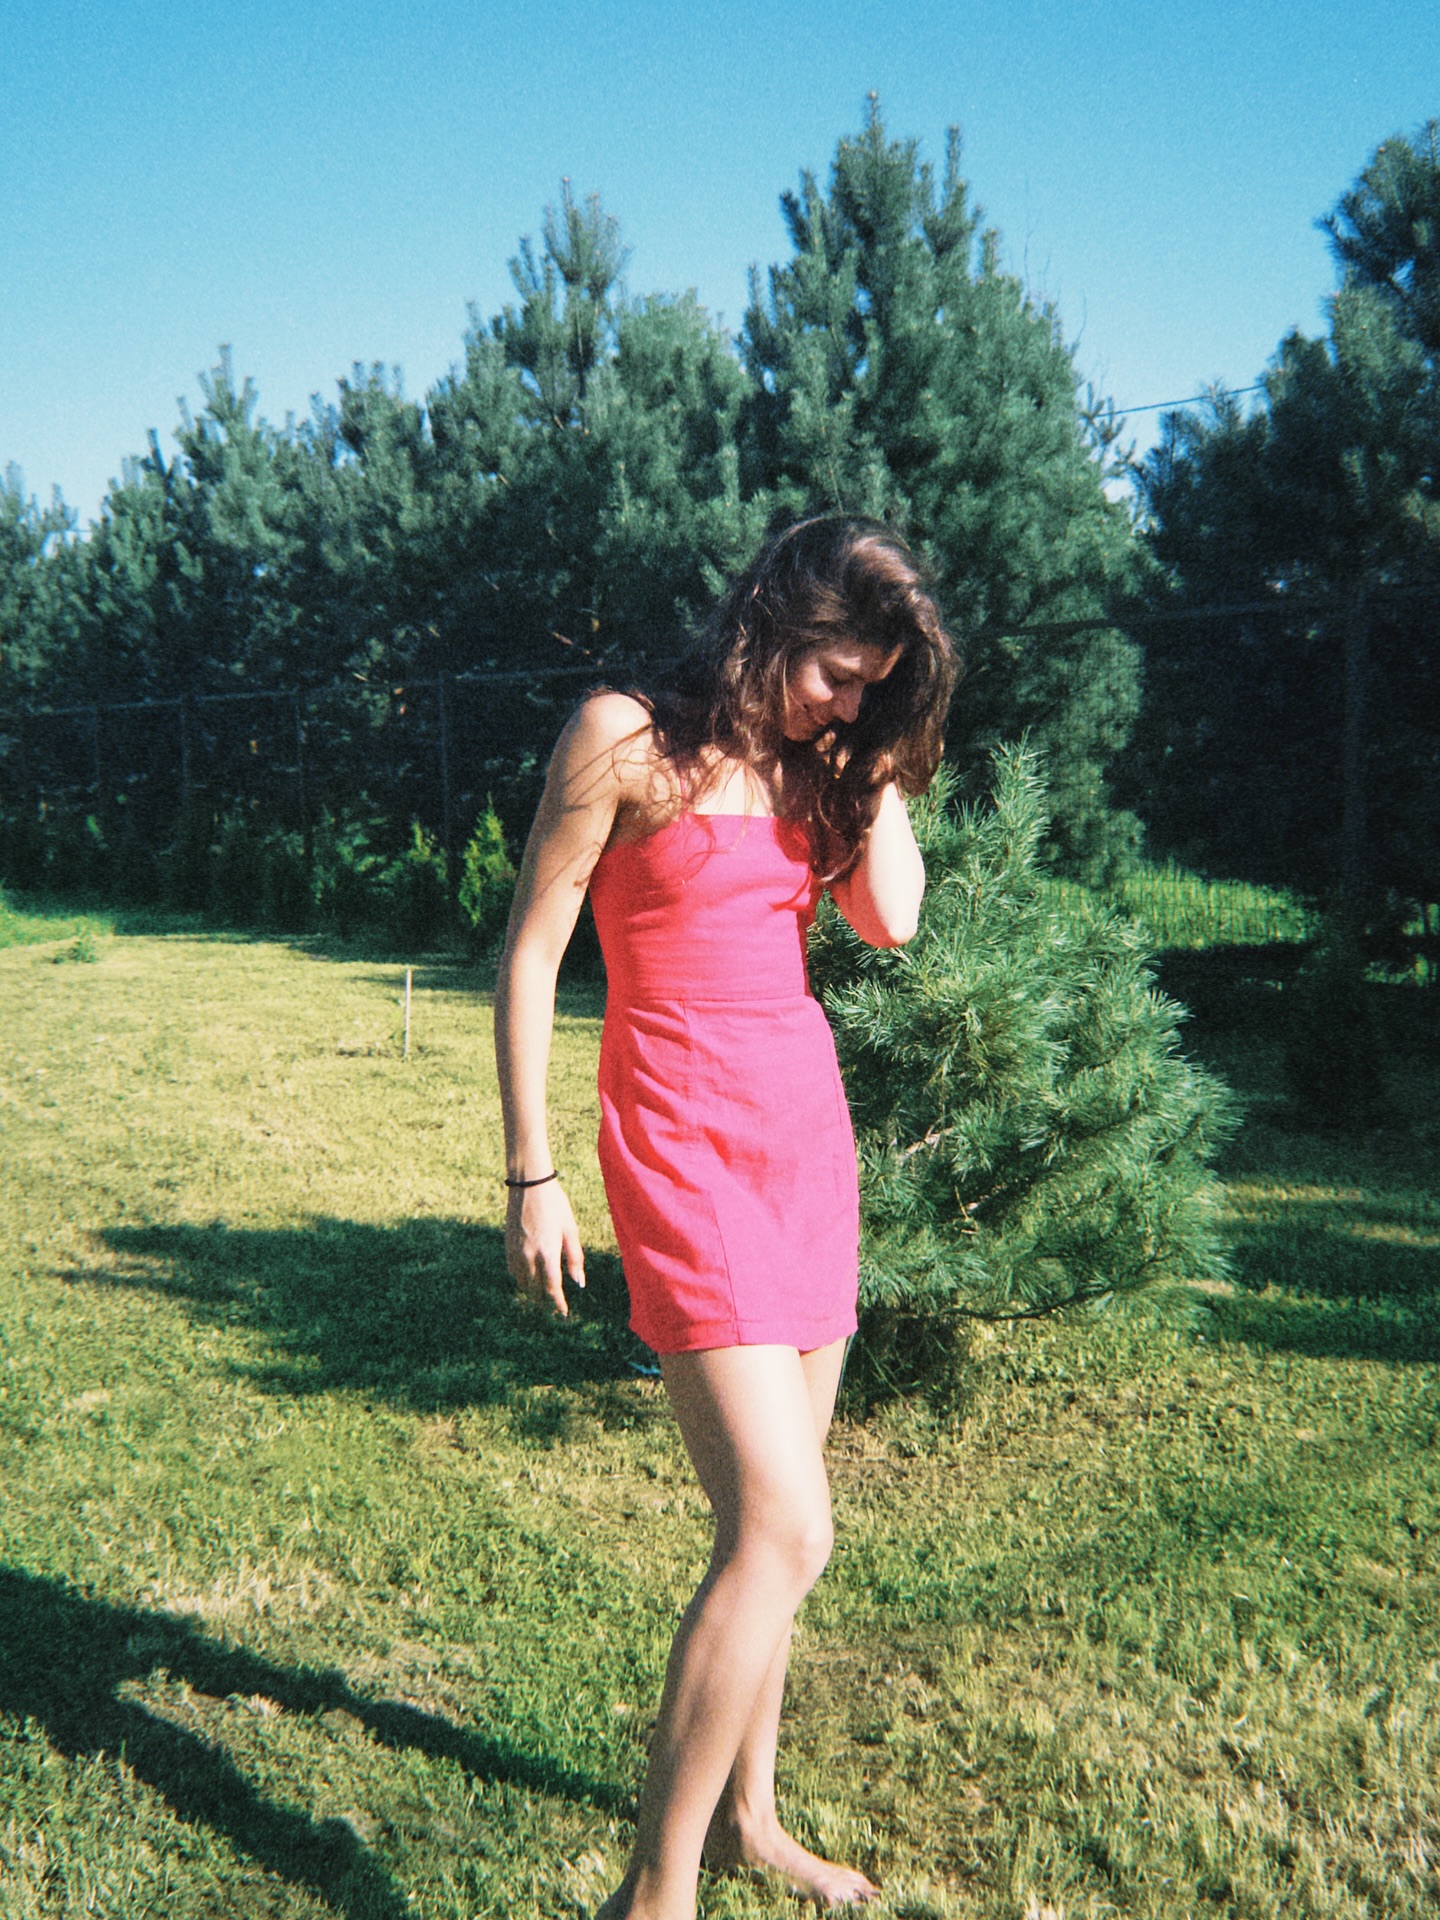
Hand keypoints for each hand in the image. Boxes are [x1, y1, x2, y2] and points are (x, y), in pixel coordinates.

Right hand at [506, 1180, 585, 1317]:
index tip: (563, 1312)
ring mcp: (515, 1251)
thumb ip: (575, 1258)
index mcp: (547, 1253)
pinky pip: (512, 1271)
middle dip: (545, 1299)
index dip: (558, 1303)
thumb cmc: (555, 1205)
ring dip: (532, 1291)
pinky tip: (527, 1277)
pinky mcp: (507, 1245)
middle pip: (536, 1289)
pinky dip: (520, 1278)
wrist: (529, 1185)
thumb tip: (580, 1283)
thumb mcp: (570, 1230)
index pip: (552, 1288)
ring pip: (522, 1283)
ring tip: (541, 1293)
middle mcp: (529, 1256)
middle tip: (554, 1304)